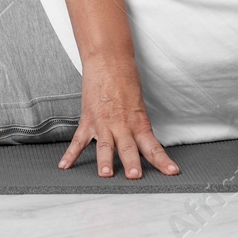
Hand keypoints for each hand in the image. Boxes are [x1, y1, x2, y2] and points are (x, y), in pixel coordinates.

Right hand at [58, 63, 179, 178]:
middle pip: (128, 148)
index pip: (153, 147)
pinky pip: (78, 140)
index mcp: (138, 123)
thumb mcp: (138, 106)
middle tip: (134, 176)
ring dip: (105, 160)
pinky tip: (65, 166)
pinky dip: (70, 154)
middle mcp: (122, 126)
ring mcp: (103, 123)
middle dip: (131, 163)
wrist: (108, 61)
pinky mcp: (88, 119)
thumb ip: (138, 127)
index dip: (163, 161)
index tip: (172, 172)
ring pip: (105, 146)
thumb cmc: (125, 80)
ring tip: (105, 173)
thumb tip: (143, 144)